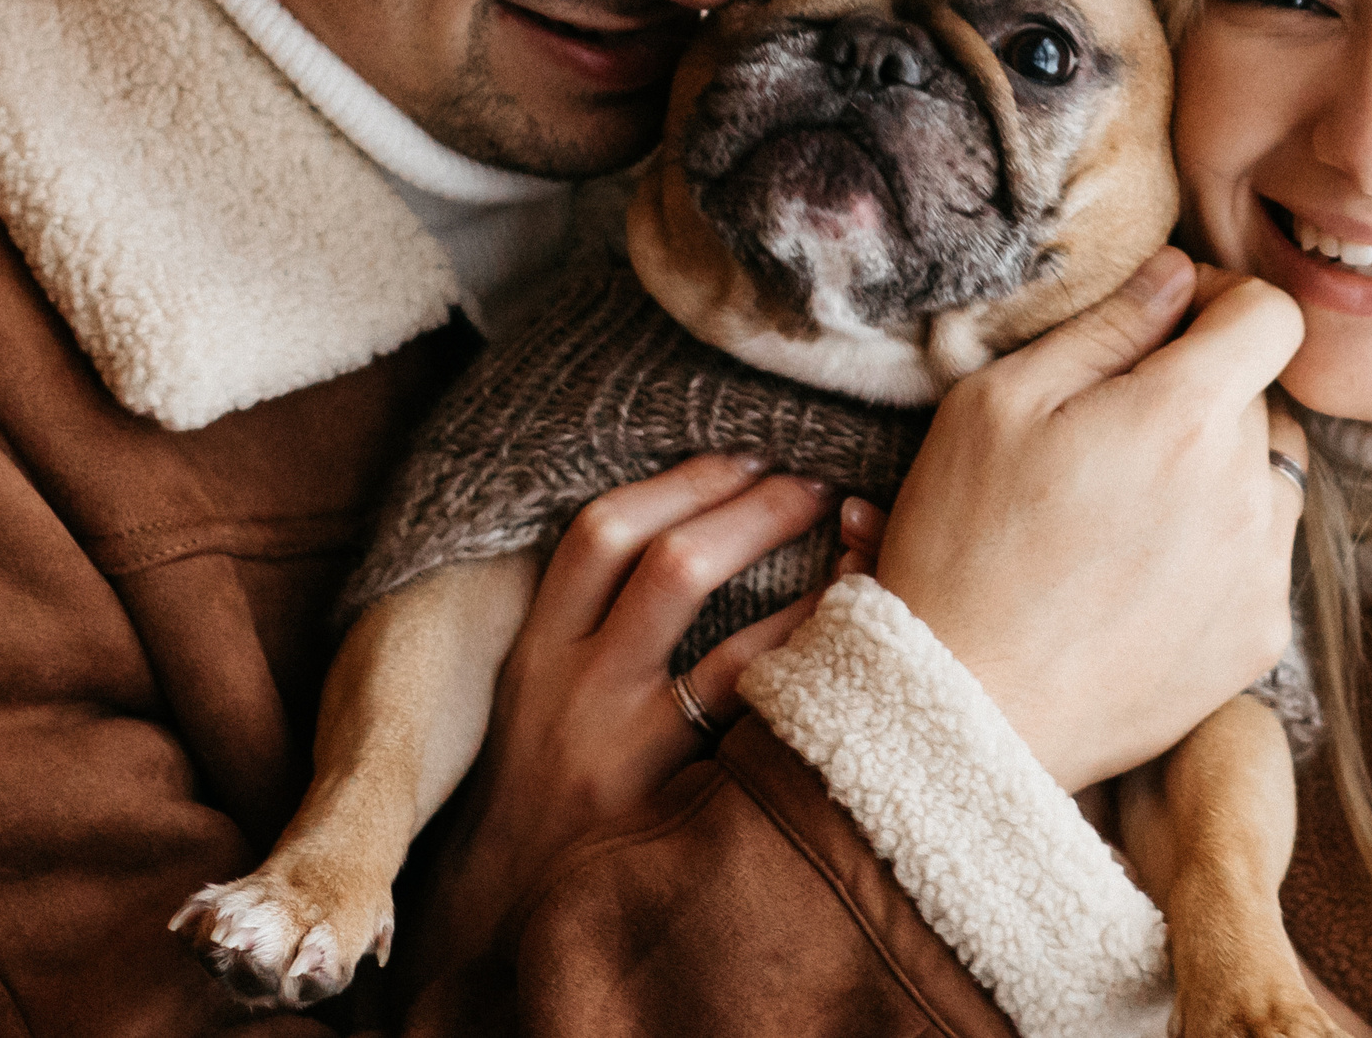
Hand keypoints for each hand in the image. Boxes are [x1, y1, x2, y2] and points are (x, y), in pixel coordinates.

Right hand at [420, 456, 833, 969]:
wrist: (508, 919)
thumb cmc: (545, 784)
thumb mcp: (538, 691)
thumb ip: (592, 616)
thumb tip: (700, 516)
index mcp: (538, 651)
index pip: (600, 533)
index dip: (681, 480)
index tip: (746, 452)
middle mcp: (578, 695)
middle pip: (669, 566)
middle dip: (753, 508)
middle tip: (814, 481)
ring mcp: (634, 760)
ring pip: (735, 649)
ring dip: (810, 586)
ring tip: (857, 547)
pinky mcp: (684, 814)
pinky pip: (772, 730)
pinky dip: (819, 674)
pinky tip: (863, 644)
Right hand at [877, 248, 1307, 791]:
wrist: (965, 707)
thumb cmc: (963, 544)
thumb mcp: (999, 402)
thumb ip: (1105, 326)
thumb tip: (1177, 276)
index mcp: (1186, 416)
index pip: (1272, 316)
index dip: (1223, 301)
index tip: (1170, 322)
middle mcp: (1245, 491)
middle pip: (1262, 398)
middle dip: (1203, 390)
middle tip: (1115, 425)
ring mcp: (1261, 572)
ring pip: (1271, 477)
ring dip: (1221, 467)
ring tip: (1132, 502)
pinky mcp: (1260, 638)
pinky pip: (1263, 558)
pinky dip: (1221, 546)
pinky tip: (1142, 571)